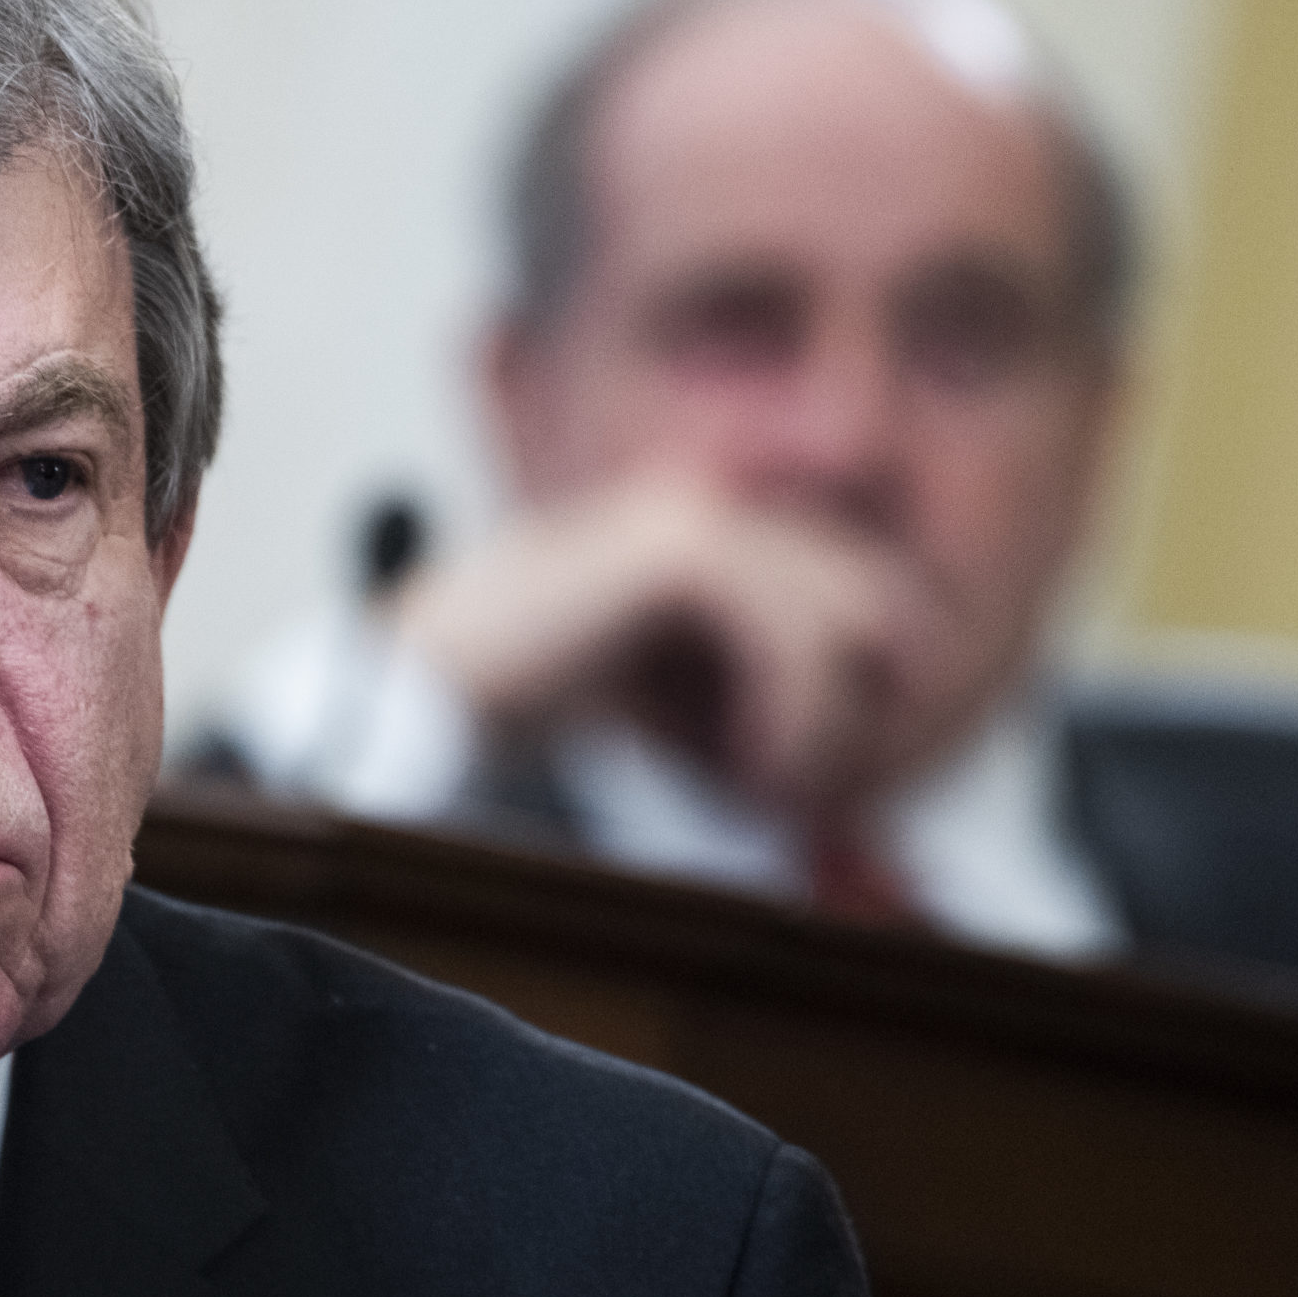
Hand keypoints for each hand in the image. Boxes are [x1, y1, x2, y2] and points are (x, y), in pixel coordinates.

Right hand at [398, 474, 940, 811]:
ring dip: (826, 720)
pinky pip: (791, 635)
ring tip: (766, 790)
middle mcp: (714, 506)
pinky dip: (791, 716)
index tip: (815, 770)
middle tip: (802, 789)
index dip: (860, 682)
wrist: (425, 673)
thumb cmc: (529, 688)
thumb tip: (835, 741)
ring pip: (847, 616)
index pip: (852, 588)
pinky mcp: (677, 549)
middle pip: (872, 597)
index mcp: (707, 528)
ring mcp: (697, 515)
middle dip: (859, 700)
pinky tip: (745, 770)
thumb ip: (740, 683)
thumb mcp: (661, 686)